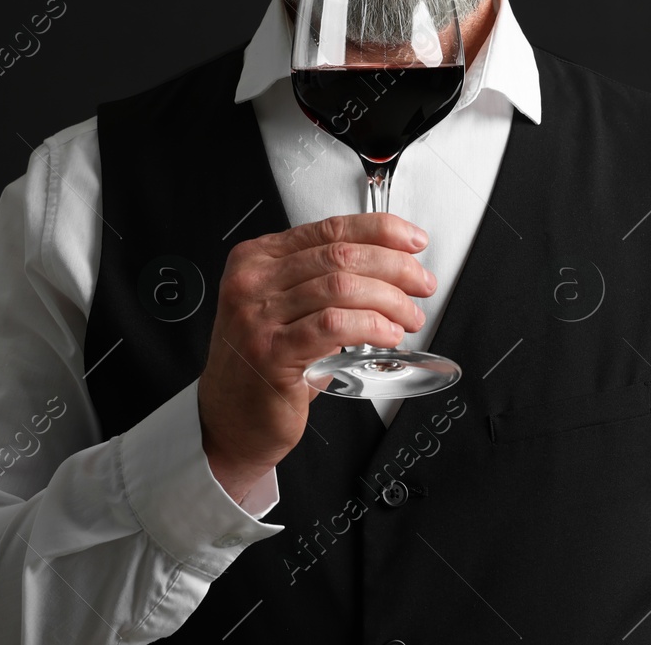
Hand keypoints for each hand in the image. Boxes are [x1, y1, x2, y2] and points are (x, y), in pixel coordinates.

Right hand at [197, 211, 434, 503]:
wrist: (229, 420)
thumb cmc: (262, 365)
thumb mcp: (286, 308)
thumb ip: (321, 280)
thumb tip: (388, 265)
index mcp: (256, 259)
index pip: (329, 229)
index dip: (380, 231)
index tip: (412, 241)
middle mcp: (252, 281)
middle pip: (340, 255)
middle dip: (394, 266)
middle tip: (421, 284)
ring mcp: (257, 316)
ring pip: (341, 287)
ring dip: (389, 299)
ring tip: (409, 315)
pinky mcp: (270, 352)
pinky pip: (333, 325)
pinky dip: (370, 325)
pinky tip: (388, 334)